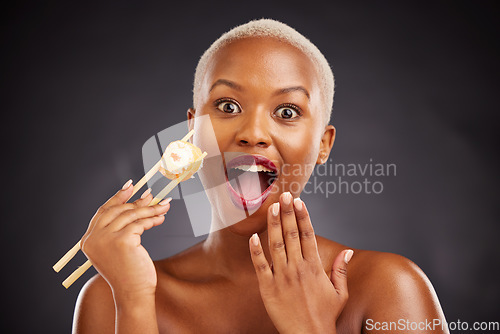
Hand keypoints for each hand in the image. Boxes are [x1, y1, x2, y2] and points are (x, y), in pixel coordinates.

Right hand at [81, 180, 171, 298]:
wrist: (133, 294)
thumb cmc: (129, 272)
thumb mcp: (120, 247)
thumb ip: (123, 226)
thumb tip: (142, 199)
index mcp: (88, 240)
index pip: (103, 211)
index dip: (118, 197)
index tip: (131, 186)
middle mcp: (93, 239)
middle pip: (117, 210)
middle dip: (136, 201)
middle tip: (152, 196)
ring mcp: (106, 239)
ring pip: (131, 215)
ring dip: (149, 209)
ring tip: (163, 207)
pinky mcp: (122, 240)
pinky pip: (140, 224)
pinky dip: (152, 219)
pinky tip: (160, 219)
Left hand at [249, 192, 352, 333]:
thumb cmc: (324, 316)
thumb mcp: (339, 293)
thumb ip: (341, 270)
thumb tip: (347, 251)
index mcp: (314, 267)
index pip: (308, 235)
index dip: (303, 216)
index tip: (299, 201)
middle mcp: (298, 268)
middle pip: (292, 234)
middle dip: (287, 213)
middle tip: (284, 195)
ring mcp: (282, 277)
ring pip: (276, 245)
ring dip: (273, 225)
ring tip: (271, 207)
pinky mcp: (268, 288)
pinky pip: (260, 266)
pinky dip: (256, 251)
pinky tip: (252, 237)